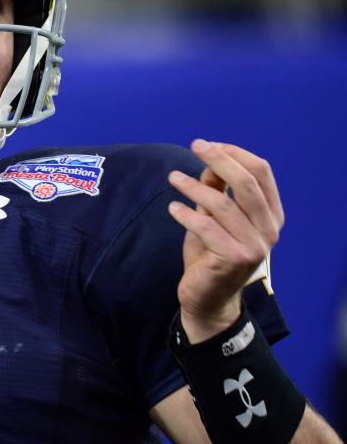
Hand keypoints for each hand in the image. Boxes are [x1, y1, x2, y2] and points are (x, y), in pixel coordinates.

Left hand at [167, 140, 283, 341]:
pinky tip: (173, 208)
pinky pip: (207, 227)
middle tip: (194, 146)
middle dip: (219, 159)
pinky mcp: (233, 259)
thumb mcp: (215, 216)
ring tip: (172, 178)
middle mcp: (269, 229)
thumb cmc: (211, 251)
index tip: (207, 145)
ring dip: (194, 186)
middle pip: (246, 183)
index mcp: (271, 214)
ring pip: (223, 204)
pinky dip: (187, 214)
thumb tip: (210, 159)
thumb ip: (217, 189)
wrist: (208, 297)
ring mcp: (255, 246)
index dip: (234, 154)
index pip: (261, 172)